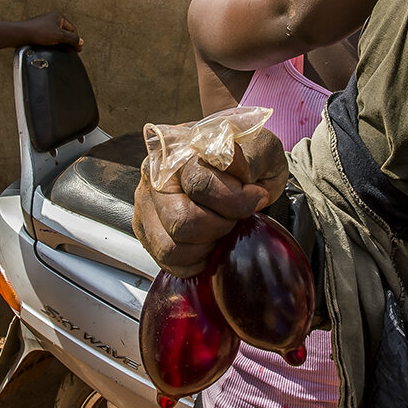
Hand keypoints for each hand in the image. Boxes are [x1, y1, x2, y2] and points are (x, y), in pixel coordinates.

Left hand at [20, 11, 82, 50]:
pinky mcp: (38, 31)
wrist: (20, 34)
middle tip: (71, 51)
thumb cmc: (39, 33)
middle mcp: (52, 18)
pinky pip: (49, 38)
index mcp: (59, 16)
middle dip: (68, 41)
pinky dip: (52, 43)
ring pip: (57, 36)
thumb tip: (81, 42)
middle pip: (65, 32)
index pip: (73, 29)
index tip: (77, 50)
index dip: (76, 40)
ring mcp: (44, 24)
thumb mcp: (59, 36)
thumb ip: (72, 39)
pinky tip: (50, 49)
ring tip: (60, 51)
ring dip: (59, 43)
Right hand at [132, 126, 287, 276]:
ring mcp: (146, 203)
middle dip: (219, 226)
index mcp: (180, 145)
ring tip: (221, 227)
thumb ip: (249, 158)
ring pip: (171, 248)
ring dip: (207, 246)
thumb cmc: (247, 155)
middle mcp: (154, 172)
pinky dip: (195, 260)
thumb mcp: (262, 148)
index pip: (201, 184)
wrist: (237, 162)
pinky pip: (169, 262)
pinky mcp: (146, 229)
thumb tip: (234, 170)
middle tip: (234, 216)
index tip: (256, 196)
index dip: (236, 200)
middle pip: (181, 221)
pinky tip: (209, 240)